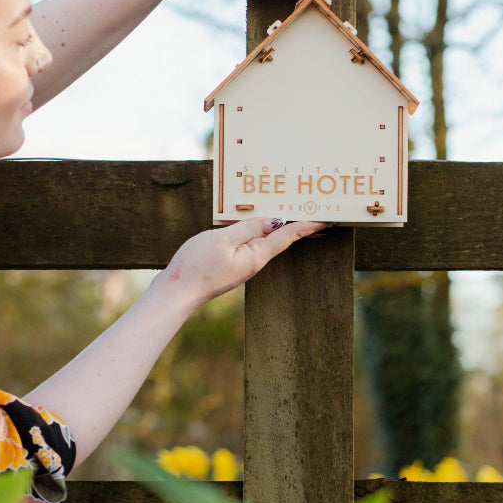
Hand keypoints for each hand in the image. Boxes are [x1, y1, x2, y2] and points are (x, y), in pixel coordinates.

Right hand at [161, 217, 326, 308]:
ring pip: (264, 239)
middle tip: (314, 209)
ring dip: (278, 225)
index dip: (307, 225)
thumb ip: (248, 228)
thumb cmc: (197, 266)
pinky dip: (257, 230)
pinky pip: (249, 243)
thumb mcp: (223, 239)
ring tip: (290, 210)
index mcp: (257, 255)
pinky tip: (255, 222)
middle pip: (280, 238)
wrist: (176, 293)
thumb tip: (272, 221)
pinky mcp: (230, 264)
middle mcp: (254, 261)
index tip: (326, 218)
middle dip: (297, 223)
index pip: (288, 236)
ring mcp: (242, 263)